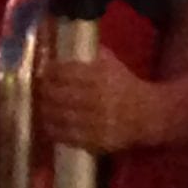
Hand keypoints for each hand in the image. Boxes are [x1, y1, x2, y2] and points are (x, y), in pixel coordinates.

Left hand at [40, 47, 160, 153]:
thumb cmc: (127, 86)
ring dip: (45, 111)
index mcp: (101, 77)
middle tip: (39, 90)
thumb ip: (93, 55)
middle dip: (44, 92)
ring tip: (41, 107)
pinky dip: (54, 130)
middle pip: (59, 95)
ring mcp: (96, 122)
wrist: (149, 115)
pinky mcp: (96, 140)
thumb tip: (65, 48)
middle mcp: (97, 99)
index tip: (43, 72)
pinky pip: (68, 136)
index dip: (50, 72)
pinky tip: (48, 125)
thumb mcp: (114, 65)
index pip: (66, 72)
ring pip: (60, 116)